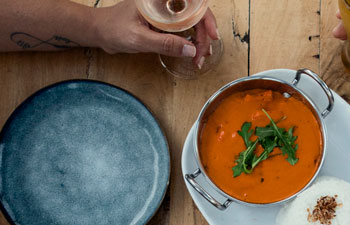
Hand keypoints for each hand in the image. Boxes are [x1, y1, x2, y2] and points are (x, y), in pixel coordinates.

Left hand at [93, 0, 218, 66]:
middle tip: (203, 56)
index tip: (212, 36)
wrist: (100, 32)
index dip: (206, 18)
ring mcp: (165, 12)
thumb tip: (190, 50)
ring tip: (199, 58)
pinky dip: (191, 42)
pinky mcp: (163, 22)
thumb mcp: (139, 39)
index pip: (192, 4)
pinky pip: (183, 29)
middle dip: (204, 35)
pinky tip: (192, 54)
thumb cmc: (114, 30)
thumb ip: (164, 44)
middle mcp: (165, 2)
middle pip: (195, 14)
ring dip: (199, 40)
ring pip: (191, 22)